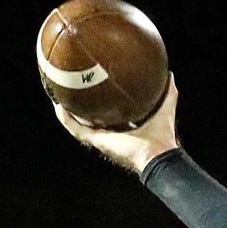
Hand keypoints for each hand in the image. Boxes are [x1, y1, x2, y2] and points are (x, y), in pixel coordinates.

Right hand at [53, 72, 180, 173]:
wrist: (158, 153)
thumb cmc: (163, 135)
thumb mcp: (165, 107)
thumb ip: (168, 92)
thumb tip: (169, 73)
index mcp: (125, 127)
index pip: (109, 114)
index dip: (101, 102)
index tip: (94, 87)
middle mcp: (111, 134)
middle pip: (91, 118)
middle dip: (80, 106)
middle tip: (71, 88)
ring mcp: (102, 138)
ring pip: (78, 124)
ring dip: (67, 112)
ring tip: (57, 96)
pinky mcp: (97, 141)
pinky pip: (76, 130)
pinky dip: (66, 119)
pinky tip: (58, 106)